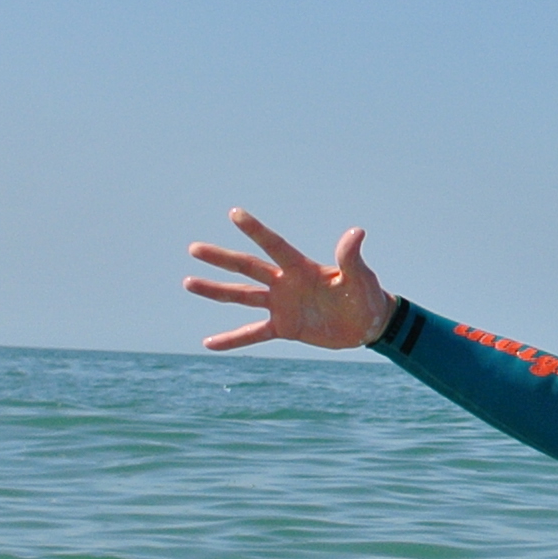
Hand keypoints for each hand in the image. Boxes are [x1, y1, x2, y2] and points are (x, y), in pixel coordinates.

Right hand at [184, 208, 395, 350]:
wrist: (369, 324)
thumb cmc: (367, 295)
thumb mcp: (360, 277)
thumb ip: (351, 257)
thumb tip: (357, 232)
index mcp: (301, 268)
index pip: (275, 246)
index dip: (256, 230)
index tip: (234, 213)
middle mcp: (285, 283)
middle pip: (247, 268)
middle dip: (221, 259)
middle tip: (194, 248)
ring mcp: (281, 305)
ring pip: (242, 297)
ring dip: (215, 291)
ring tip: (188, 283)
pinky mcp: (284, 327)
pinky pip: (253, 334)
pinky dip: (232, 340)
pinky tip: (209, 344)